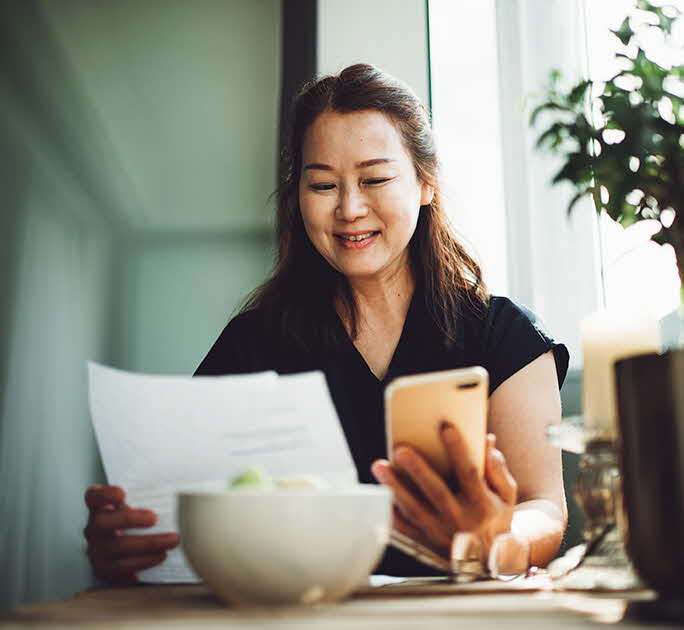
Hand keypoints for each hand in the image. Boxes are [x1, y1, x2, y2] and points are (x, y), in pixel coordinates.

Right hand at [83, 485, 179, 584]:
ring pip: (117, 549)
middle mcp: (93, 528)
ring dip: (147, 545)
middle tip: (154, 518)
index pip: (94, 497)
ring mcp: (97, 551)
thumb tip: (185, 484)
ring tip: (172, 541)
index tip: (123, 493)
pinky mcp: (106, 571)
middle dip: (130, 519)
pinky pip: (122, 571)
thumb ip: (150, 494)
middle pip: (103, 523)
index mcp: (99, 507)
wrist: (127, 547)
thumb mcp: (138, 502)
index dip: (105, 494)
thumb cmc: (137, 517)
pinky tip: (160, 557)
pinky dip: (143, 564)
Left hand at [371, 424, 519, 562]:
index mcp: (482, 504)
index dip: (458, 450)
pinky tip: (378, 495)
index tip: (446, 428)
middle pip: (436, 492)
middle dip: (418, 470)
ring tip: (380, 466)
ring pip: (414, 509)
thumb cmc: (495, 519)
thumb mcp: (506, 495)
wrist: (489, 562)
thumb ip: (497, 468)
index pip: (469, 473)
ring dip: (395, 487)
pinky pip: (403, 528)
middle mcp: (460, 519)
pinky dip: (389, 513)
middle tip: (401, 450)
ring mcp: (440, 532)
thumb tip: (486, 440)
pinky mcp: (424, 543)